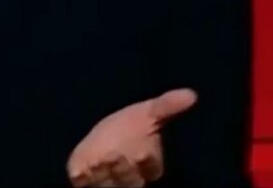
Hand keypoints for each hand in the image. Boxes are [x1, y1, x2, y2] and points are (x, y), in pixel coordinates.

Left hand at [66, 88, 196, 186]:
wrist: (99, 137)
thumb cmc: (127, 127)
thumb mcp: (146, 113)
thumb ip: (166, 106)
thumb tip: (192, 94)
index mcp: (147, 164)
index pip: (152, 168)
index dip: (147, 163)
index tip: (142, 153)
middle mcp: (130, 177)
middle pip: (130, 180)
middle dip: (123, 169)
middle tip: (115, 155)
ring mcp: (108, 181)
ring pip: (108, 184)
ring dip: (103, 175)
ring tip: (97, 161)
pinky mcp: (85, 181)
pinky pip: (84, 183)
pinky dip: (83, 178)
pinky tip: (80, 171)